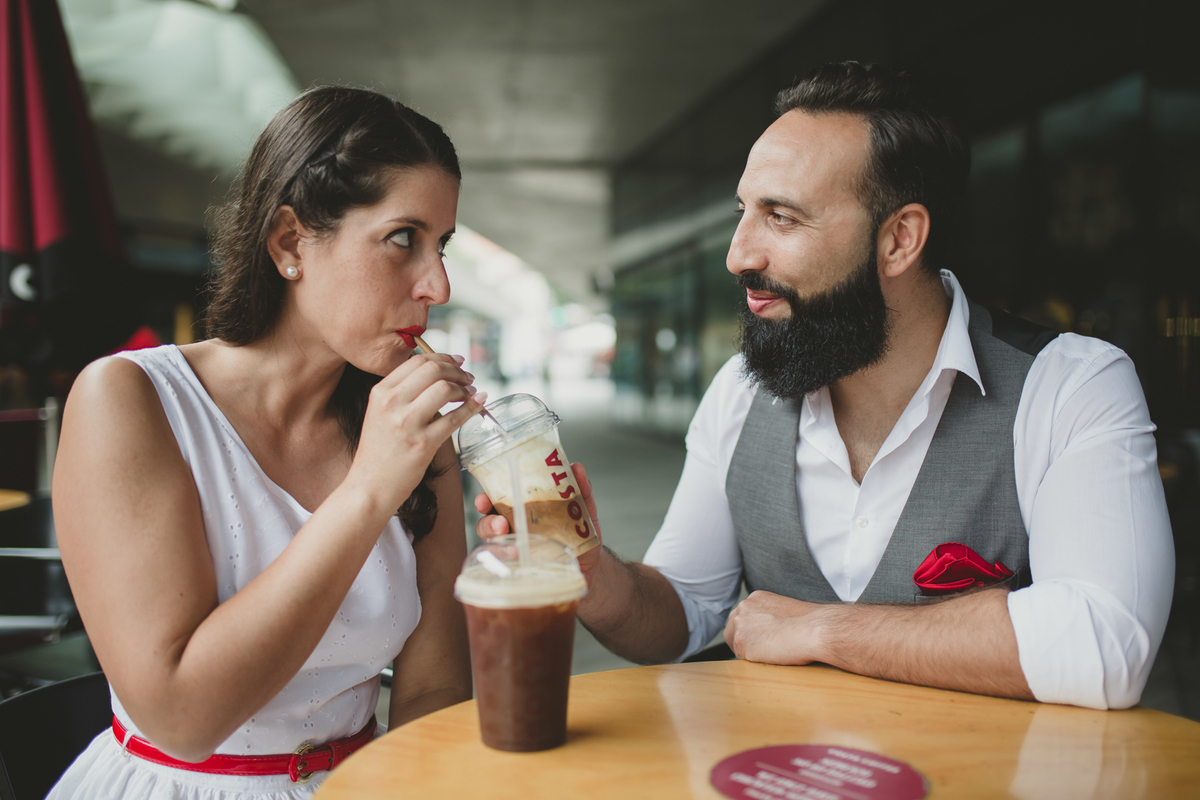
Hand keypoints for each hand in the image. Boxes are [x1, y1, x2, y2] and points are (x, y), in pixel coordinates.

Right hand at [348, 353, 484, 512]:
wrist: (369, 486)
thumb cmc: (379, 451)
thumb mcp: (380, 413)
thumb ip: (402, 393)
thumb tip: (436, 373)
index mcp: (381, 392)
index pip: (417, 361)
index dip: (442, 357)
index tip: (456, 361)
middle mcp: (392, 403)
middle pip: (433, 370)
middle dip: (457, 370)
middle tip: (468, 377)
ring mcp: (407, 423)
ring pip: (445, 389)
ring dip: (464, 389)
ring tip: (471, 393)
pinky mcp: (423, 443)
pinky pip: (455, 418)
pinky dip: (472, 407)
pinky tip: (479, 403)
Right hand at [474, 462, 603, 580]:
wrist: (591, 563)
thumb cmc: (580, 532)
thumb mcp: (583, 508)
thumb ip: (580, 488)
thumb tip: (576, 468)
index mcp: (522, 509)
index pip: (496, 502)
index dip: (485, 500)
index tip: (484, 499)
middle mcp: (514, 528)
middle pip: (488, 524)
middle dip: (488, 523)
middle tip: (500, 524)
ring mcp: (517, 549)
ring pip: (495, 547)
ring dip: (499, 546)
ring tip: (515, 549)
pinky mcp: (524, 567)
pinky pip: (509, 567)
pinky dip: (511, 564)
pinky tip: (520, 562)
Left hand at [723, 590, 827, 664]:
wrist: (814, 629)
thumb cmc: (809, 623)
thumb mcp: (784, 610)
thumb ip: (768, 616)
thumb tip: (766, 630)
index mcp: (754, 599)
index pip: (741, 617)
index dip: (749, 631)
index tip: (759, 639)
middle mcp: (742, 609)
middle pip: (732, 629)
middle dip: (742, 641)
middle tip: (761, 650)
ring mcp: (740, 626)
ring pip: (735, 644)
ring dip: (748, 652)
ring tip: (769, 654)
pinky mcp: (742, 644)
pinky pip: (742, 659)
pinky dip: (754, 661)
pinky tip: (770, 657)